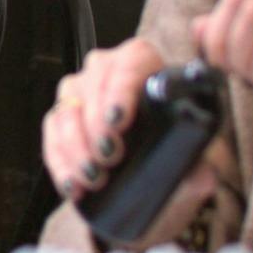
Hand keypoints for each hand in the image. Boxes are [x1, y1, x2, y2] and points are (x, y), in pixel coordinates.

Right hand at [42, 38, 227, 247]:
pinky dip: (61, 162)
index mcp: (148, 70)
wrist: (147, 192)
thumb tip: (201, 176)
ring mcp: (80, 95)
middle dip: (97, 121)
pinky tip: (74, 186)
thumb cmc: (170, 164)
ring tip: (94, 178)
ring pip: (68, 109)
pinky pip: (51, 134)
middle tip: (110, 155)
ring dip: (77, 146)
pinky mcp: (59, 120)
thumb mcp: (190, 167)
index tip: (120, 121)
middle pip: (94, 81)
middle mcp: (109, 74)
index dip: (123, 86)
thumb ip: (199, 170)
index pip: (132, 60)